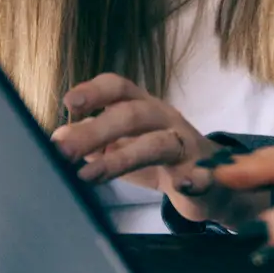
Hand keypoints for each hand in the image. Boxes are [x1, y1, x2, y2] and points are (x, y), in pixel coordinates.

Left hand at [48, 73, 265, 226]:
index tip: (69, 104)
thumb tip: (58, 138)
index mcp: (143, 107)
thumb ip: (94, 142)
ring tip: (90, 176)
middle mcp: (164, 118)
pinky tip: (181, 185)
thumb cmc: (161, 159)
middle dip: (94, 130)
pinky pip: (203, 175)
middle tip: (63, 151)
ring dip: (121, 159)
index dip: (94, 91)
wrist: (215, 182)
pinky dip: (194, 180)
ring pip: (157, 144)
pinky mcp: (206, 174)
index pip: (118, 87)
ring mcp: (186, 145)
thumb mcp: (124, 145)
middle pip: (131, 114)